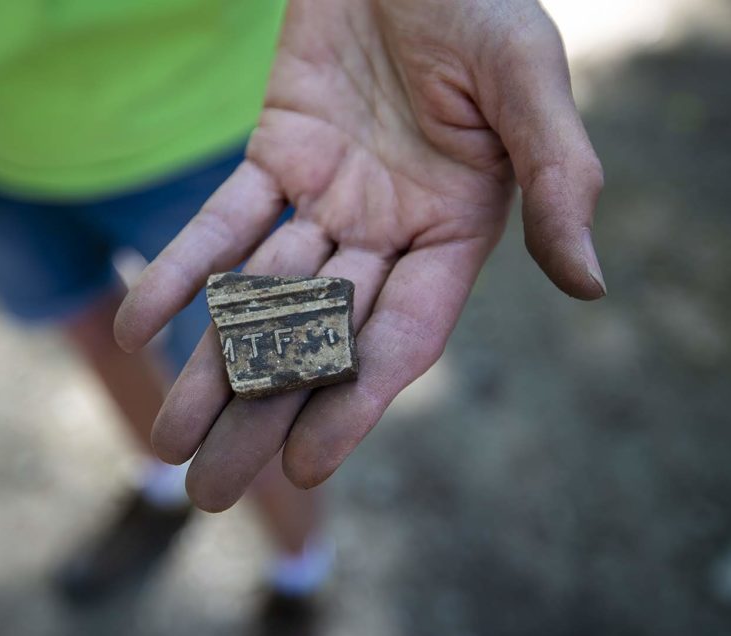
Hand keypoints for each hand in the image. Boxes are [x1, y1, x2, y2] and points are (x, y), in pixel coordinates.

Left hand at [114, 0, 604, 510]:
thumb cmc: (479, 2)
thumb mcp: (527, 81)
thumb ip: (557, 177)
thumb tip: (590, 284)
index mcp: (457, 232)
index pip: (403, 336)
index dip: (358, 401)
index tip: (307, 466)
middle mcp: (389, 231)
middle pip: (322, 338)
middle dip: (265, 414)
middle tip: (210, 492)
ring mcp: (328, 197)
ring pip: (264, 296)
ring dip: (214, 364)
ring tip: (166, 438)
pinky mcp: (277, 155)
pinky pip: (225, 220)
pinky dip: (184, 269)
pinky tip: (140, 324)